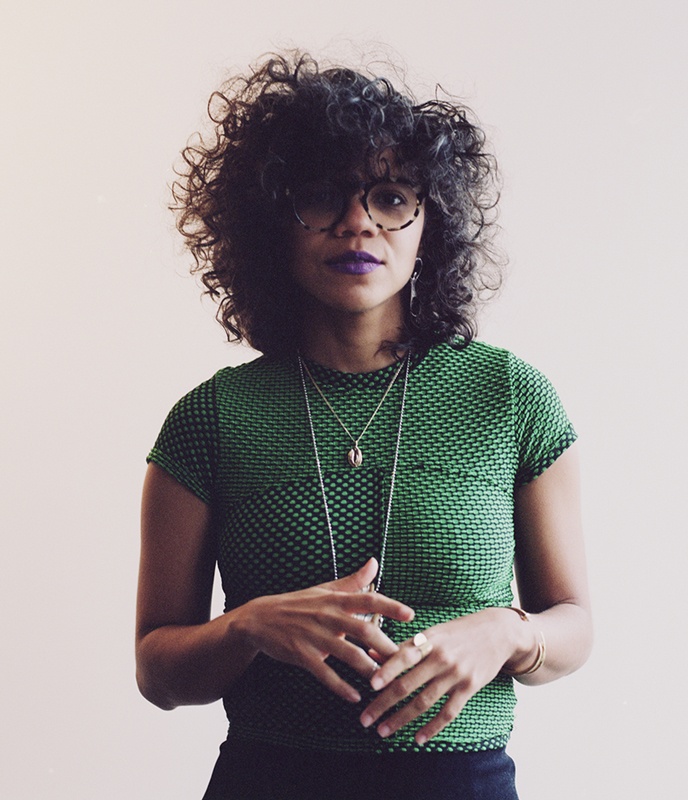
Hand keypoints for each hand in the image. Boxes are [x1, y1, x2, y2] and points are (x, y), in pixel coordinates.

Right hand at [239, 558, 414, 702]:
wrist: (259, 619)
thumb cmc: (298, 603)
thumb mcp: (325, 589)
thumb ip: (353, 581)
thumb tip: (374, 562)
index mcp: (336, 600)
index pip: (368, 599)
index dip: (390, 606)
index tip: (411, 615)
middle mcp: (328, 616)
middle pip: (364, 630)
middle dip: (386, 648)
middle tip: (405, 661)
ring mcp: (314, 636)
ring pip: (348, 655)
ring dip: (368, 670)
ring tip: (384, 683)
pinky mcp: (301, 655)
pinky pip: (324, 674)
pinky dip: (341, 687)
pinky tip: (355, 697)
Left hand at [360, 608, 523, 744]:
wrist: (498, 632)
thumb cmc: (458, 631)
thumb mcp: (433, 632)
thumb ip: (404, 645)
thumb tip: (371, 652)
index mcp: (429, 640)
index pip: (403, 656)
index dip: (387, 670)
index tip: (370, 686)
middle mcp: (441, 658)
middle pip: (408, 684)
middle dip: (383, 703)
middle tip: (365, 719)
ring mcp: (456, 674)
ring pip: (424, 703)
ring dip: (401, 719)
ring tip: (383, 731)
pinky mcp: (469, 688)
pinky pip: (448, 713)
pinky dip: (432, 728)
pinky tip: (418, 739)